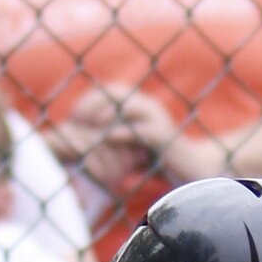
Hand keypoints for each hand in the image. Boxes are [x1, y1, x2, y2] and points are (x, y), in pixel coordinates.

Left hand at [57, 86, 173, 187]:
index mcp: (139, 104)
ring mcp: (157, 118)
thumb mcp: (128, 147)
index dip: (89, 100)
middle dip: (93, 105)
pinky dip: (122, 134)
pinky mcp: (164, 135)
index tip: (73, 116)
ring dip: (105, 116)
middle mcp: (148, 106)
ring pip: (127, 107)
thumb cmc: (155, 160)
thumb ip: (109, 140)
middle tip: (76, 121)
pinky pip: (140, 130)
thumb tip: (81, 143)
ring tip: (88, 130)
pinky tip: (107, 140)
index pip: (109, 91)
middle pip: (116, 94)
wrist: (189, 169)